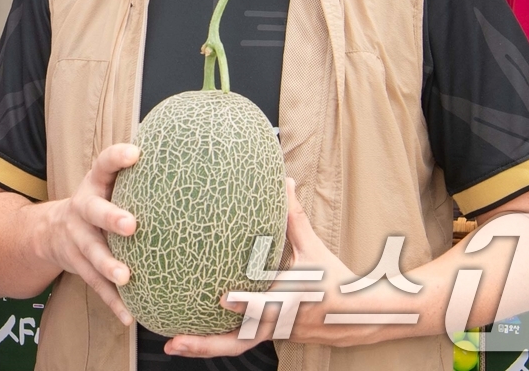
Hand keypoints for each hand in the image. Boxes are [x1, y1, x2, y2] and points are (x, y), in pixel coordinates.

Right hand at [36, 143, 140, 324]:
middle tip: (131, 225)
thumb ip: (136, 180)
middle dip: (111, 217)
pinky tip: (129, 315)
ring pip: (92, 252)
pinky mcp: (78, 265)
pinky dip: (113, 301)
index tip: (135, 153)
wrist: (51, 232)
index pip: (103, 164)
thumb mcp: (106, 186)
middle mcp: (82, 209)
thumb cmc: (98, 204)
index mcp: (94, 185)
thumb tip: (189, 165)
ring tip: (125, 276)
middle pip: (93, 211)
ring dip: (108, 264)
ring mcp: (77, 238)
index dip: (117, 158)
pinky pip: (96, 285)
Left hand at [165, 179, 408, 358]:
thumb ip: (293, 218)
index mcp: (292, 301)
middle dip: (206, 344)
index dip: (246, 306)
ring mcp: (272, 334)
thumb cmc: (334, 279)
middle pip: (239, 341)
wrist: (357, 316)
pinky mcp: (268, 337)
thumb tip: (284, 180)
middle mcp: (279, 323)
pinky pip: (238, 343)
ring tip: (171, 345)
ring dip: (203, 348)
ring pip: (234, 347)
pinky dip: (213, 343)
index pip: (267, 307)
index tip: (222, 299)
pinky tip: (186, 338)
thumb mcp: (314, 249)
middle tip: (174, 342)